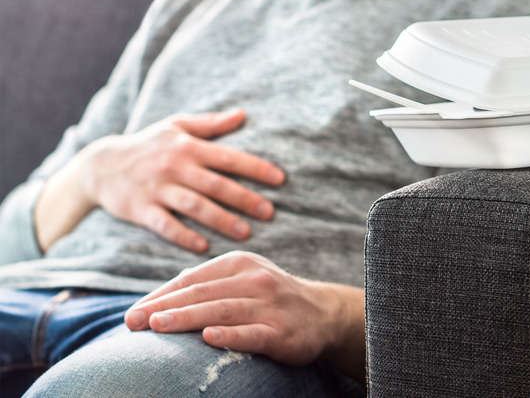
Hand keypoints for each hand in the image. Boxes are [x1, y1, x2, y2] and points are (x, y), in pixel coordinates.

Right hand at [35, 109, 284, 251]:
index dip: (255, 168)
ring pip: (194, 206)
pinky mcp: (141, 209)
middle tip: (270, 212)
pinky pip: (165, 225)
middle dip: (245, 198)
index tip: (280, 179)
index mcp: (188, 146)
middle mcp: (175, 166)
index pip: (228, 157)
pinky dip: (184, 236)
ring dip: (221, 219)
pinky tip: (204, 246)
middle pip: (216, 184)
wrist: (99, 165)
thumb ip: (211, 123)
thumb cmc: (148, 145)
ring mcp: (158, 189)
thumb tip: (243, 114)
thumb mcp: (176, 126)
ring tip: (246, 232)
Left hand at [124, 251, 365, 379]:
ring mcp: (270, 305)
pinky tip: (208, 339)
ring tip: (158, 326)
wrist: (323, 313)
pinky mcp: (283, 331)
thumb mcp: (242, 281)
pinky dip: (230, 336)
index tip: (132, 314)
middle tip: (133, 322)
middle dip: (164, 307)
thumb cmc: (270, 299)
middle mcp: (254, 280)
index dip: (160, 296)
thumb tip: (163, 295)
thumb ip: (208, 285)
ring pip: (222, 311)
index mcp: (239, 264)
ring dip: (188, 318)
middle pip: (202, 293)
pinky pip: (253, 333)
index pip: (191, 280)